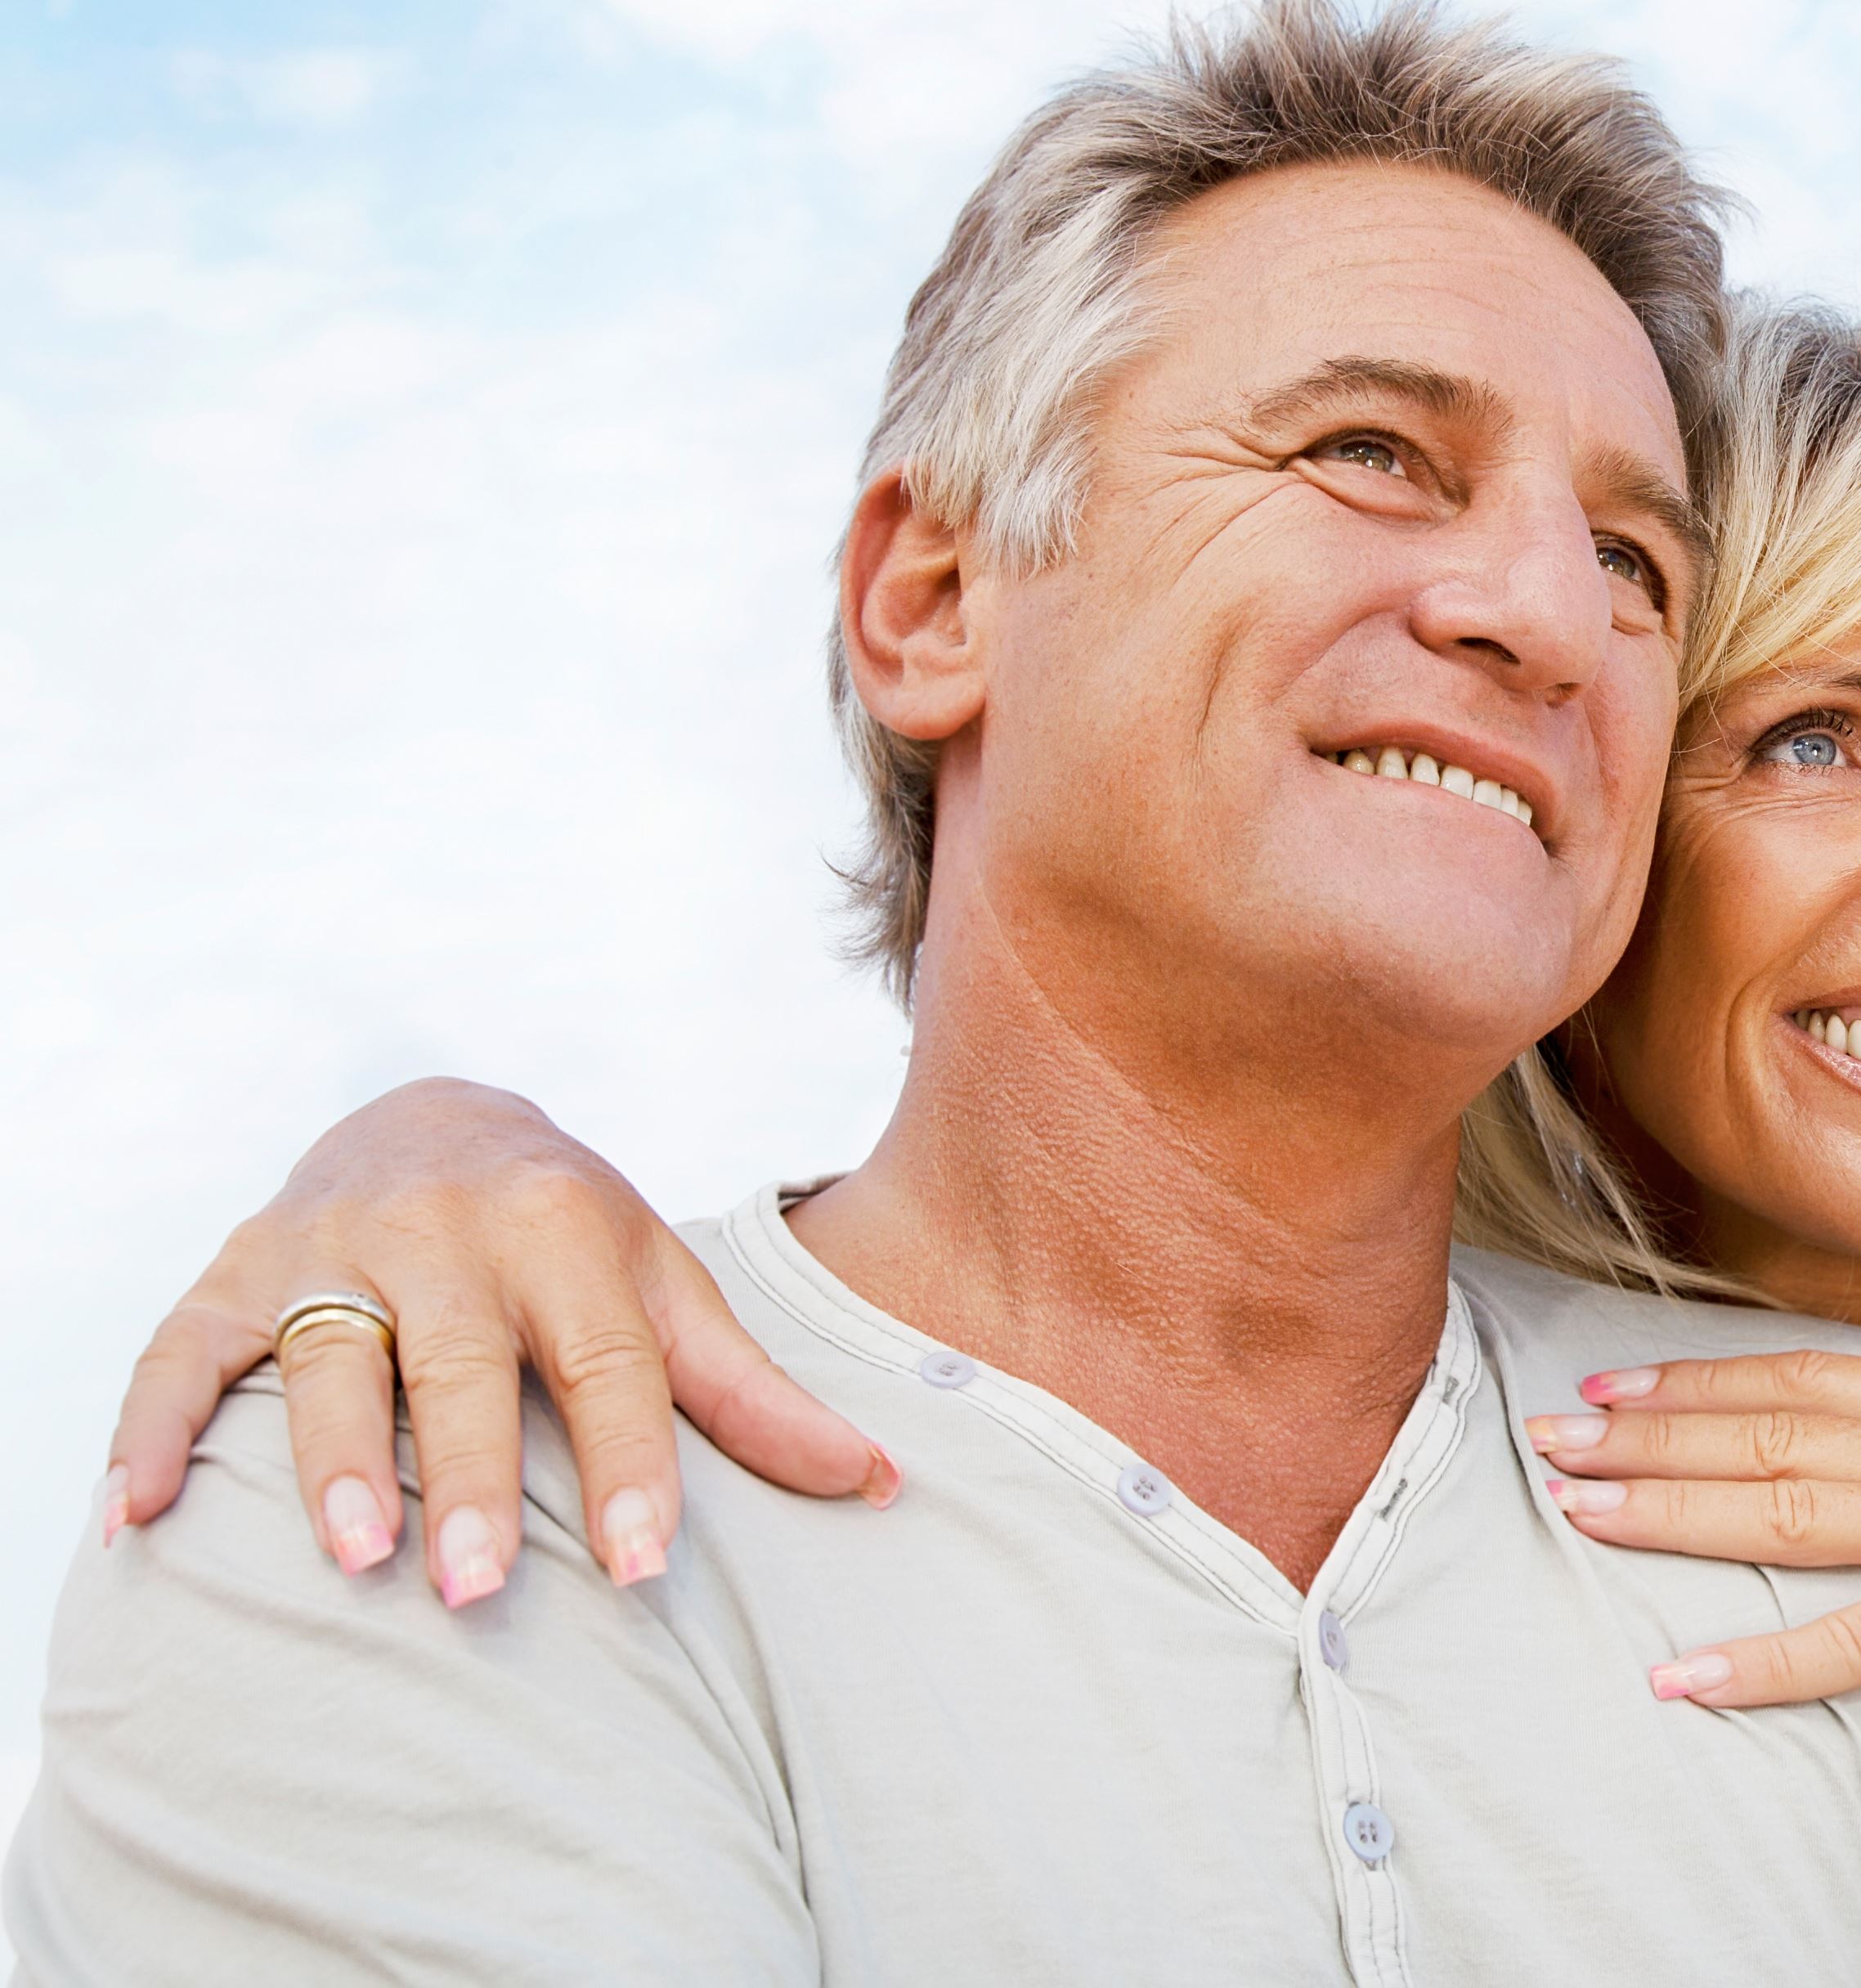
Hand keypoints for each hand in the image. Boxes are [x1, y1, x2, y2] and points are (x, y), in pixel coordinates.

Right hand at [106, 1077, 892, 1604]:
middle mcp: (449, 1232)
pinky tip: (133, 1517)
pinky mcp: (235, 1276)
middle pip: (466, 1366)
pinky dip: (155, 1430)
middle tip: (484, 1588)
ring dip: (335, 1459)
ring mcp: (333, 1250)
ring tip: (355, 1556)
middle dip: (475, 1476)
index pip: (610, 1364)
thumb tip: (885, 1484)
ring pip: (329, 1358)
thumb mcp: (667, 1289)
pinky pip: (183, 1355)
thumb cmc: (573, 1241)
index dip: (631, 1469)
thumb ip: (755, 1395)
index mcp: (569, 1232)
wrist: (433, 1115)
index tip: (644, 1571)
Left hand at [1523, 1346, 1860, 1728]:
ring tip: (1577, 1513)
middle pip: (1770, 1431)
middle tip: (1545, 1439)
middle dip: (1648, 1436)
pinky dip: (1763, 1659)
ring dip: (1671, 1513)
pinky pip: (1855, 1642)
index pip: (1802, 1378)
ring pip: (1787, 1510)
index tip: (1610, 1388)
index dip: (1699, 1382)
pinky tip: (1684, 1676)